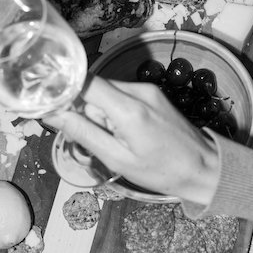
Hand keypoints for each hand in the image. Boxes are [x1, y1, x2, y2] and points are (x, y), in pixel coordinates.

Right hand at [46, 76, 221, 203]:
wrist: (204, 168)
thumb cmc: (161, 171)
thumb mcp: (116, 159)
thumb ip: (83, 133)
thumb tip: (52, 114)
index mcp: (128, 108)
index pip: (85, 81)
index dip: (63, 88)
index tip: (48, 102)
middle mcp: (138, 90)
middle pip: (94, 86)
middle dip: (82, 107)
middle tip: (89, 134)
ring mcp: (147, 89)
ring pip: (106, 90)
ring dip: (98, 111)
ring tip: (112, 138)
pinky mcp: (152, 93)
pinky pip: (120, 95)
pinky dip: (113, 111)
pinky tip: (124, 132)